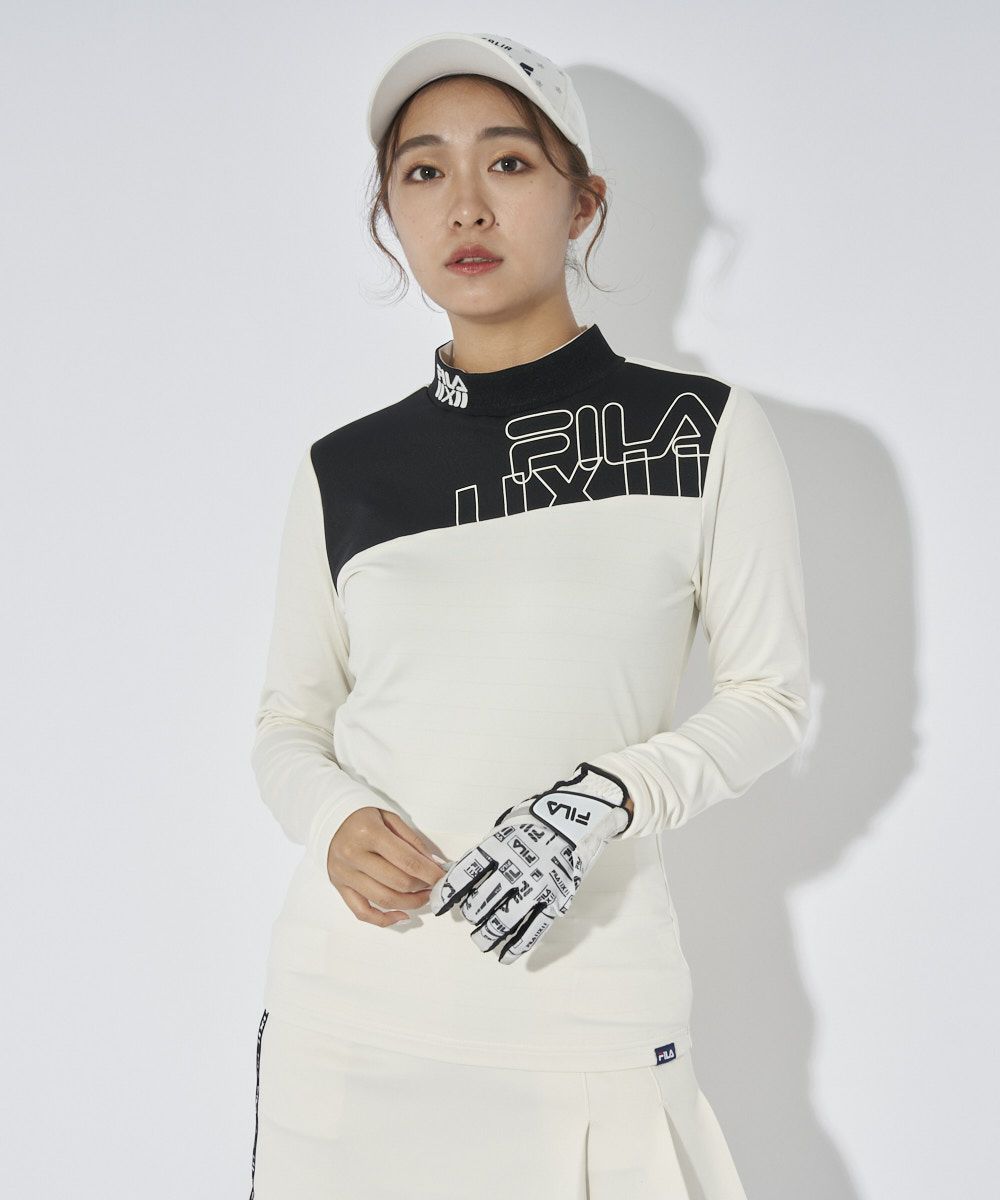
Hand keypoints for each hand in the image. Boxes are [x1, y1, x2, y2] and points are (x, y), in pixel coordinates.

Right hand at [327, 808, 445, 926]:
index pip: (407, 860)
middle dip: (421, 887)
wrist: (331, 819)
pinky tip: (402, 915)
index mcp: (369, 833)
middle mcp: (354, 855)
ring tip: (422, 897)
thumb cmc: (364, 817)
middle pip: (397, 882)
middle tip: (432, 885)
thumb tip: (432, 865)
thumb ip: (412, 841)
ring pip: (383, 900)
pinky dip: (383, 919)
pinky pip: (362, 912)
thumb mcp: (390, 817)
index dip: (429, 873)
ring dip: (409, 903)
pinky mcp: (339, 886)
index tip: (442, 878)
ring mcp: (345, 874)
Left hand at [428, 763, 631, 962]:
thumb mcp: (504, 830)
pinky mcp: (555, 900)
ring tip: (481, 940)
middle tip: (471, 915)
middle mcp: (515, 868)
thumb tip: (456, 877)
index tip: (438, 905)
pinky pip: (532, 930)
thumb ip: (484, 855)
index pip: (464, 875)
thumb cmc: (535, 823)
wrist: (576, 819)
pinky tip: (505, 956)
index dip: (446, 894)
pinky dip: (516, 947)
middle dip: (471, 914)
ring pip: (503, 921)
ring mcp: (536, 886)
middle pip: (481, 903)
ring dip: (487, 935)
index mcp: (498, 847)